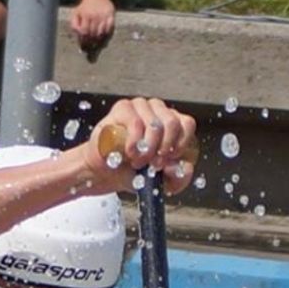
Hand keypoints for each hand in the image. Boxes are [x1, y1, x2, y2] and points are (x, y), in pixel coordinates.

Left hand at [69, 0, 114, 53]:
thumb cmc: (84, 8)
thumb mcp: (75, 14)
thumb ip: (74, 25)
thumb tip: (78, 37)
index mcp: (86, 16)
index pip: (84, 33)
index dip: (83, 42)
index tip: (83, 48)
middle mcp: (96, 16)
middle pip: (93, 34)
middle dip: (90, 44)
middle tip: (89, 50)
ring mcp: (104, 16)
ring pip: (101, 33)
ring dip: (98, 42)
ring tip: (95, 47)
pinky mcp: (111, 15)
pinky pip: (110, 29)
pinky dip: (106, 36)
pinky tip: (103, 40)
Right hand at [82, 97, 198, 196]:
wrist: (102, 173)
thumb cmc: (130, 172)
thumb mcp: (159, 181)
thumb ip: (177, 179)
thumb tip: (181, 168)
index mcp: (171, 123)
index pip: (186, 124)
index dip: (179, 144)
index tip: (168, 160)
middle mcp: (158, 110)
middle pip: (172, 123)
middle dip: (162, 149)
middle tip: (151, 164)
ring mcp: (141, 106)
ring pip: (155, 125)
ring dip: (147, 149)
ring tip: (136, 161)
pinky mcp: (123, 108)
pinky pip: (136, 123)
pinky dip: (135, 142)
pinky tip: (129, 153)